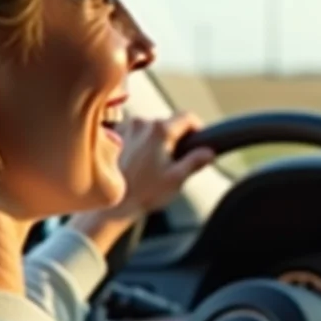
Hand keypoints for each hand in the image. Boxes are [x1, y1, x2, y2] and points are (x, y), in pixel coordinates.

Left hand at [68, 113, 213, 256]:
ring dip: (157, 141)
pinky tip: (139, 163)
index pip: (187, 117)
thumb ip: (195, 161)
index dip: (197, 128)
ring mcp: (126, 127)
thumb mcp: (177, 179)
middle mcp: (142, 123)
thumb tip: (209, 152)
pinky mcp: (114, 135)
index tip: (198, 140)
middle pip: (168, 122)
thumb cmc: (144, 193)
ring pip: (151, 128)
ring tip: (154, 165)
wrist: (111, 204)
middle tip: (176, 160)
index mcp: (160, 131)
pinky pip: (135, 133)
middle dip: (175, 138)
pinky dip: (141, 143)